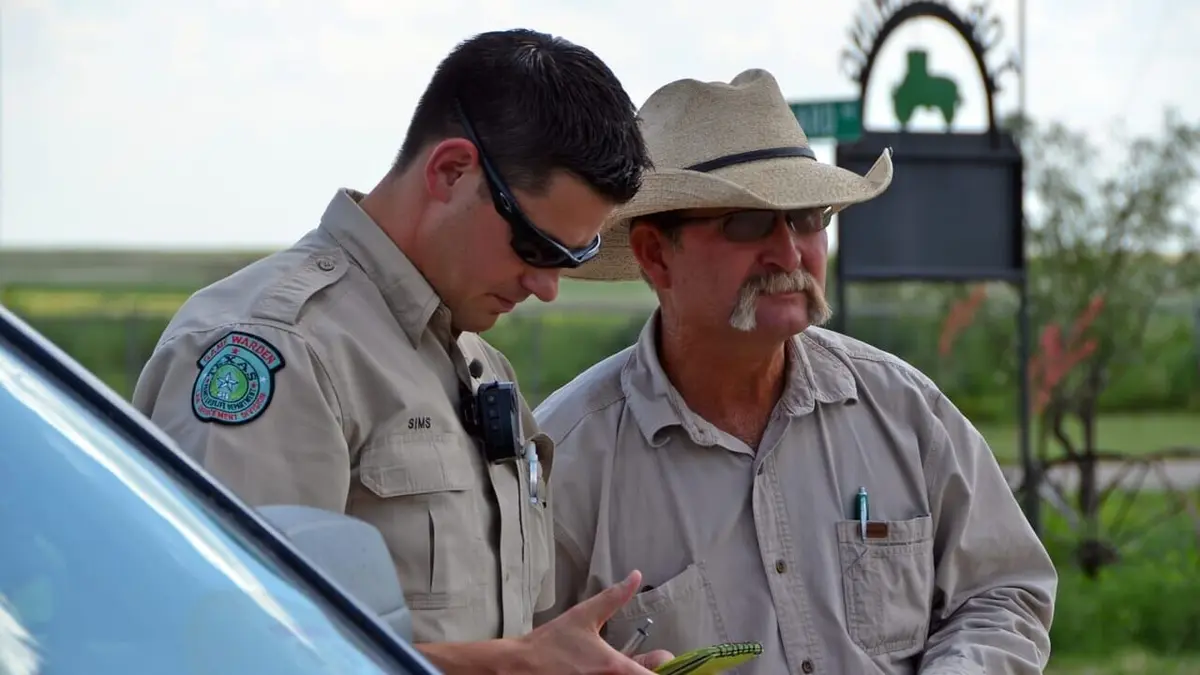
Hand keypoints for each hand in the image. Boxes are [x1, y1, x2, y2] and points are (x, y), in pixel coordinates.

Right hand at [515, 570, 672, 673]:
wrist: (518, 667)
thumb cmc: (550, 644)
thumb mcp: (584, 616)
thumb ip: (613, 598)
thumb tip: (635, 576)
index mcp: (616, 667)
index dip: (662, 668)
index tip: (658, 661)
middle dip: (646, 673)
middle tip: (638, 664)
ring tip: (613, 668)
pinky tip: (598, 673)